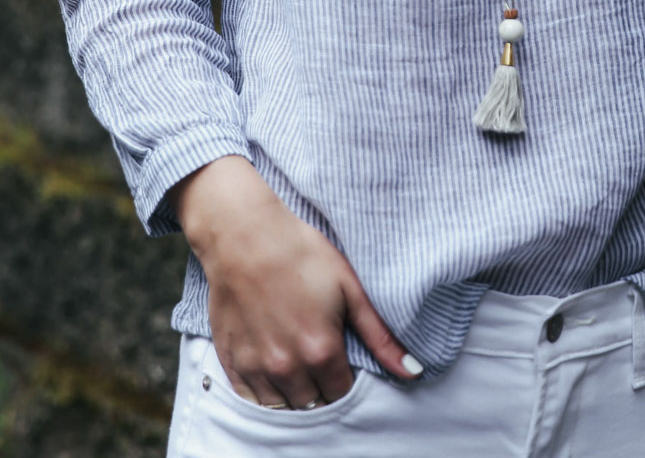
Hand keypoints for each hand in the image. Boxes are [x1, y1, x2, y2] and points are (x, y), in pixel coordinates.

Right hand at [173, 156, 422, 408]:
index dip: (347, 384)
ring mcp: (256, 367)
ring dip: (294, 397)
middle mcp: (288, 368)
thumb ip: (381, 336)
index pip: (342, 395)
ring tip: (300, 372)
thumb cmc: (300, 254)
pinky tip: (273, 374)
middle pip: (313, 406)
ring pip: (281, 409)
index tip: (345, 367)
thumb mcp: (349, 288)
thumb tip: (414, 371)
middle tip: (322, 368)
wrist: (244, 236)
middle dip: (322, 393)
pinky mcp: (231, 361)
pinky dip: (264, 395)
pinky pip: (250, 400)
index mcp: (321, 351)